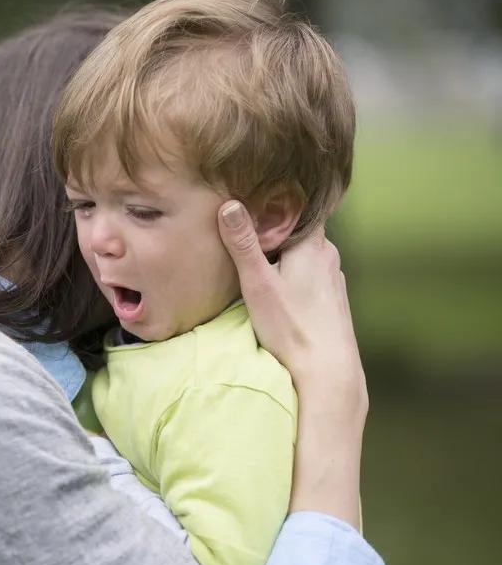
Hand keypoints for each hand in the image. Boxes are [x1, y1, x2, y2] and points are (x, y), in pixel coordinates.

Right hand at [217, 201, 365, 527]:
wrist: (327, 373)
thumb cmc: (292, 328)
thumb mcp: (258, 283)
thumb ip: (243, 244)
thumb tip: (230, 204)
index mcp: (313, 245)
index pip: (300, 204)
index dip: (278, 197)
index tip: (257, 191)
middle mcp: (329, 257)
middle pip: (299, 230)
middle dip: (275, 226)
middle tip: (246, 222)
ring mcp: (333, 279)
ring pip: (304, 254)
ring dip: (284, 252)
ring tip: (257, 253)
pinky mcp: (332, 301)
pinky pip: (309, 274)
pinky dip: (292, 272)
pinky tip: (277, 286)